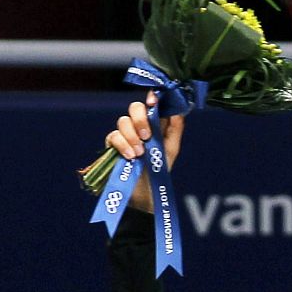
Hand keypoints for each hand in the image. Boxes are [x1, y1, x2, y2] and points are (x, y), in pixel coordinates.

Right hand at [104, 91, 185, 211]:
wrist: (146, 193)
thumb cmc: (159, 170)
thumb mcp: (171, 149)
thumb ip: (175, 128)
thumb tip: (178, 108)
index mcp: (153, 123)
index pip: (151, 104)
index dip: (151, 98)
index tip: (153, 100)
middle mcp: (138, 126)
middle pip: (135, 107)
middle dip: (140, 119)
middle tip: (147, 136)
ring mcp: (124, 135)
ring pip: (123, 121)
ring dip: (132, 135)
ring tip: (139, 153)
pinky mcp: (113, 146)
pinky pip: (113, 136)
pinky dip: (122, 144)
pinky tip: (130, 156)